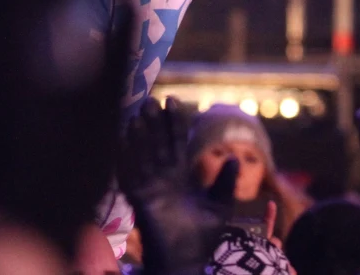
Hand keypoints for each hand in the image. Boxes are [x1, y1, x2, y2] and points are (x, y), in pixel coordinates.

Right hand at [117, 97, 234, 274]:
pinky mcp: (140, 200)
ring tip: (138, 114)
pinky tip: (124, 140)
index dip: (174, 122)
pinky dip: (127, 158)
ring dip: (140, 135)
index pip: (176, 142)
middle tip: (150, 100)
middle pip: (157, 144)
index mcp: (180, 176)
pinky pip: (131, 175)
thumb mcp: (219, 205)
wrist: (187, 261)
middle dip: (154, 123)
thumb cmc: (202, 236)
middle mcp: (162, 178)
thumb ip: (225, 182)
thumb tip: (236, 158)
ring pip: (143, 155)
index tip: (173, 100)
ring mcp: (150, 187)